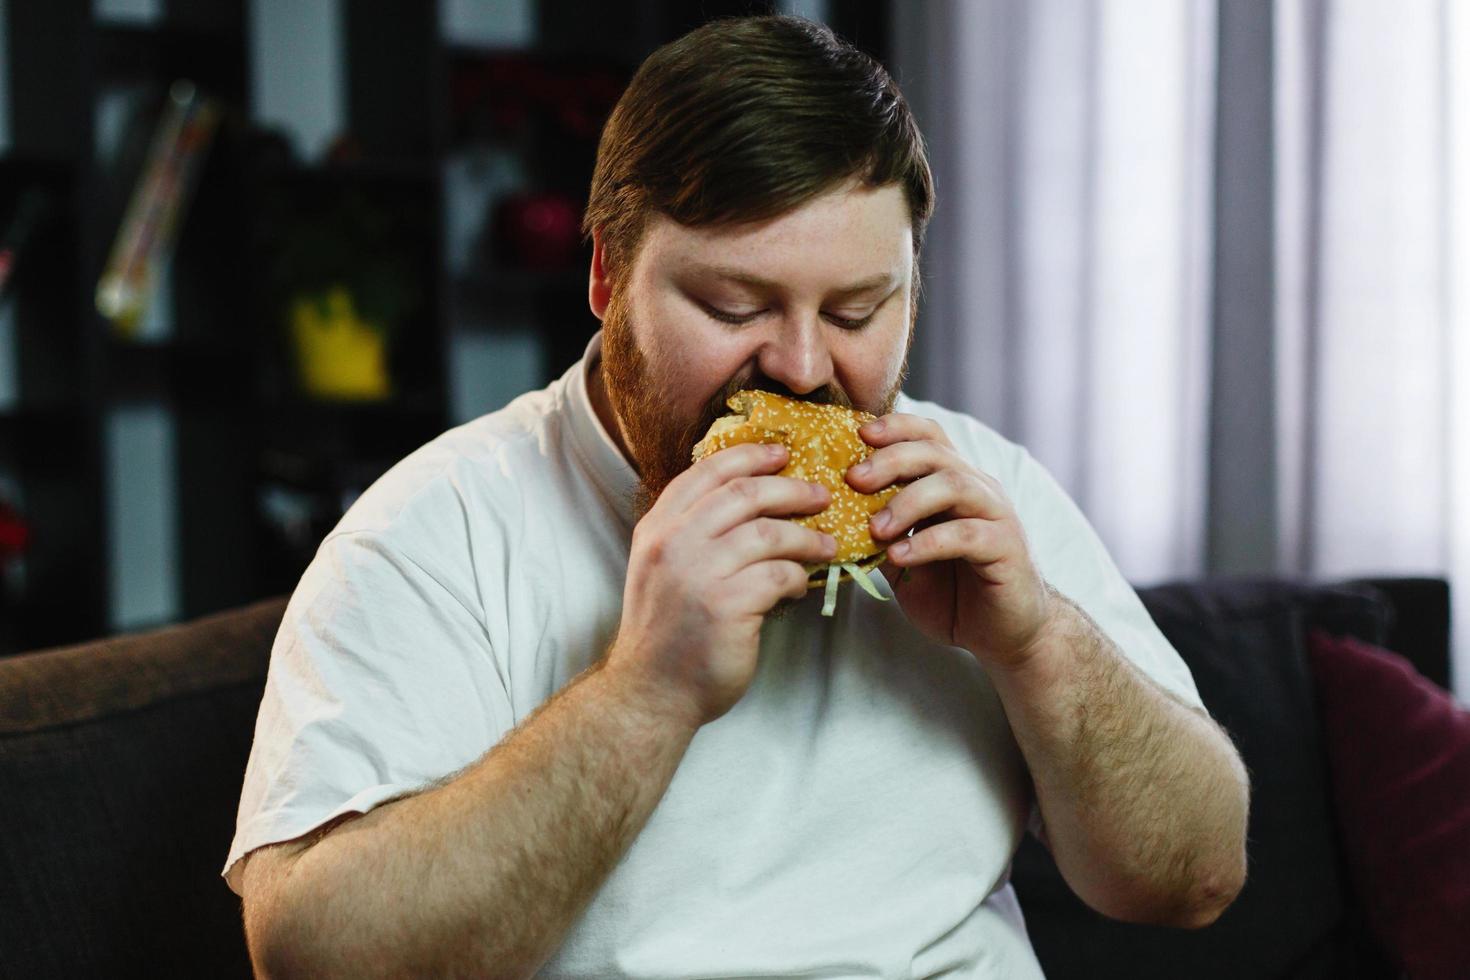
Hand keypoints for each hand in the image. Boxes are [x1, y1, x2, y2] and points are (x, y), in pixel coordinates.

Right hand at [607, 443, 835, 725]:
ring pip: (769, 533)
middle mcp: (674, 543)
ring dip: (806, 535)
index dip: (749, 456)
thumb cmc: (665, 632)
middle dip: (790, 489)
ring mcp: (699, 573)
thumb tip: (751, 501)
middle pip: (744, 494)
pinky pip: (779, 575)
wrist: (651, 691)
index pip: (706, 472)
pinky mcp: (727, 606)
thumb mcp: (661, 569)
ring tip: (826, 543)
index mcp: (657, 528)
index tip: (782, 453)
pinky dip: (798, 575)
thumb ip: (691, 532)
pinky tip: (802, 583)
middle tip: (820, 494)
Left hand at [846, 414, 1059, 669]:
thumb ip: (880, 534)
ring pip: (954, 485)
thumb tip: (833, 515)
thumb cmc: (953, 593)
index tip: (858, 433)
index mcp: (953, 483)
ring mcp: (995, 516)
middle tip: (854, 479)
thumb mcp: (903, 560)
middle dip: (890, 460)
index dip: (896, 428)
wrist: (1003, 634)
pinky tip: (900, 557)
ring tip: (876, 528)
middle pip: (935, 453)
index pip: (928, 436)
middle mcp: (977, 490)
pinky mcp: (1006, 549)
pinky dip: (927, 543)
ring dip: (908, 501)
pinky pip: (966, 535)